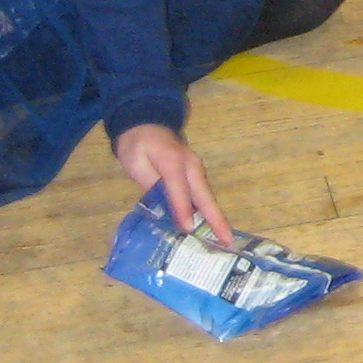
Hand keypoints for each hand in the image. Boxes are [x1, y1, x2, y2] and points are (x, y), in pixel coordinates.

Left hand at [114, 122, 231, 241]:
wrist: (147, 122)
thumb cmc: (137, 144)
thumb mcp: (135, 162)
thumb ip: (149, 184)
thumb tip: (163, 208)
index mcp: (172, 161)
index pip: (179, 189)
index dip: (183, 210)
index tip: (189, 229)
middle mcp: (191, 164)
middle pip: (204, 194)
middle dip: (216, 218)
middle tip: (227, 240)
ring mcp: (196, 167)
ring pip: (206, 195)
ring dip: (215, 216)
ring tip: (222, 238)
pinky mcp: (196, 172)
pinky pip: (202, 193)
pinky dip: (208, 210)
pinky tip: (210, 226)